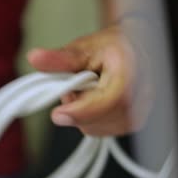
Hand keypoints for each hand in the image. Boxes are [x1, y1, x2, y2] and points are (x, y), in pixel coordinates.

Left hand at [27, 25, 150, 135]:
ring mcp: (139, 112)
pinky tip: (92, 102)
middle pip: (100, 119)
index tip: (57, 114)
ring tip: (86, 91)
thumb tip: (34, 58)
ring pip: (97, 128)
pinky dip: (90, 119)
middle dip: (77, 107)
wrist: (130, 49)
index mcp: (131, 71)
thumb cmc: (109, 47)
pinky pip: (102, 130)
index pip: (111, 101)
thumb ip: (60, 58)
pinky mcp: (132, 123)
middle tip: (74, 86)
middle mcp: (142, 96)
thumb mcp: (82, 47)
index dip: (81, 111)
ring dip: (82, 114)